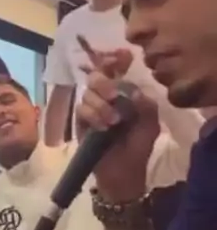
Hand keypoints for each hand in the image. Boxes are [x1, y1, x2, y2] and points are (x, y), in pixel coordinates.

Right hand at [75, 40, 158, 200]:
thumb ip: (146, 106)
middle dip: (105, 83)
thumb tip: (134, 91)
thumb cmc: (138, 148)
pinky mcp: (81, 122)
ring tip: (114, 122)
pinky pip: (81, 109)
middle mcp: (105, 96)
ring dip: (101, 105)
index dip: (115, 59)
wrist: (123, 173)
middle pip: (97, 75)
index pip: (116, 69)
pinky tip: (103, 128)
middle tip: (113, 95)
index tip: (121, 56)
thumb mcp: (150, 125)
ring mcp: (92, 108)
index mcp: (123, 93)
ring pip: (88, 92)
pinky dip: (93, 116)